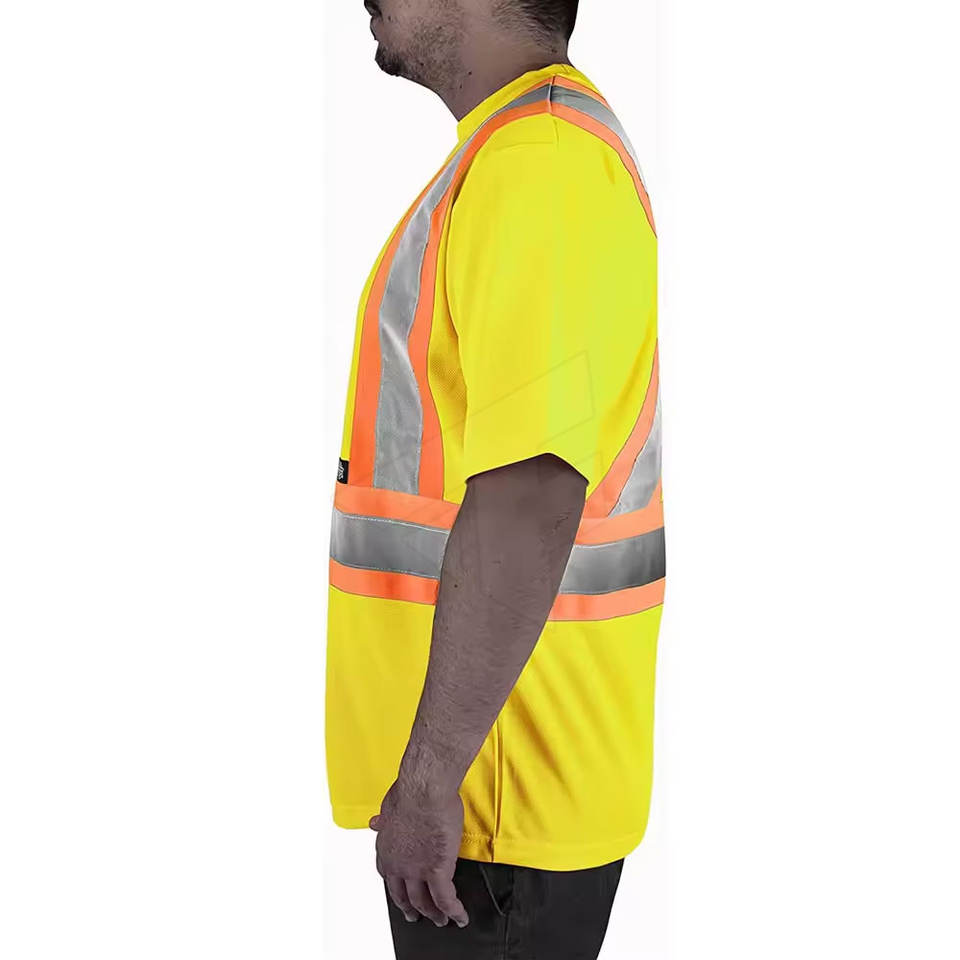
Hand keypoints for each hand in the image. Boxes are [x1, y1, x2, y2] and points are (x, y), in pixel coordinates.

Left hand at [369, 778, 469, 927]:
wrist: (424, 789)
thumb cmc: (410, 791)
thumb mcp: (388, 806)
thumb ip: (384, 820)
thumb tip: (374, 823)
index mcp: (385, 848)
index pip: (388, 876)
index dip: (395, 886)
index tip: (400, 891)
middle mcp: (397, 864)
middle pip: (402, 895)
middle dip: (409, 908)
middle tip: (414, 916)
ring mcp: (416, 870)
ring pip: (424, 902)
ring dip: (433, 914)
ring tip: (440, 921)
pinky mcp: (437, 871)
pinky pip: (446, 899)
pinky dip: (454, 911)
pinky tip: (460, 917)